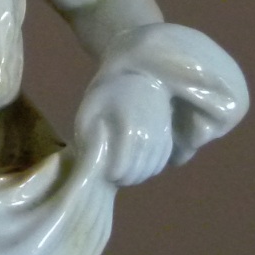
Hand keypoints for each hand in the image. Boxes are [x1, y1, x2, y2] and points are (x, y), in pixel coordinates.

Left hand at [76, 70, 172, 186]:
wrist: (139, 77)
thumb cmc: (108, 94)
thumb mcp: (89, 109)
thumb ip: (87, 132)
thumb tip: (93, 155)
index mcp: (127, 124)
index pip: (124, 161)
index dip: (114, 173)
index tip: (106, 174)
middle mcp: (149, 133)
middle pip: (139, 169)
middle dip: (124, 177)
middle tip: (112, 176)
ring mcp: (161, 136)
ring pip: (151, 169)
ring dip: (136, 175)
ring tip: (121, 172)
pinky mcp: (168, 138)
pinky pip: (160, 163)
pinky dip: (148, 169)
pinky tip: (135, 165)